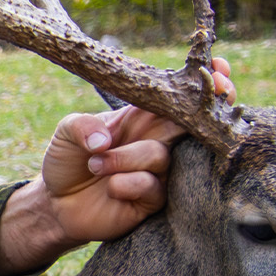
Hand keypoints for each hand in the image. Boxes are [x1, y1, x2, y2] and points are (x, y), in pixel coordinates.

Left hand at [0, 57, 233, 275]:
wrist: (55, 204)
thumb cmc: (66, 161)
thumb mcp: (65, 132)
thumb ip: (83, 126)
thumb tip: (105, 138)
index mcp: (141, 118)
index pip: (176, 96)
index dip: (201, 84)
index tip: (219, 70)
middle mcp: (155, 142)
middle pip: (192, 124)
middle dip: (203, 114)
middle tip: (199, 110)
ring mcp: (157, 173)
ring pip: (160, 156)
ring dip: (126, 157)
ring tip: (95, 164)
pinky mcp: (151, 201)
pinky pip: (152, 187)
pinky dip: (128, 183)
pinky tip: (110, 187)